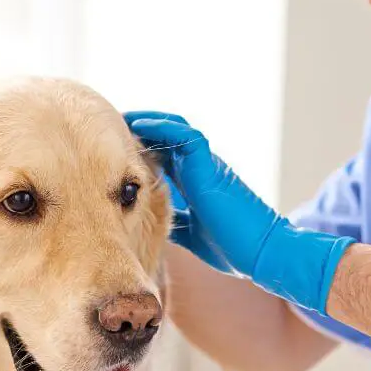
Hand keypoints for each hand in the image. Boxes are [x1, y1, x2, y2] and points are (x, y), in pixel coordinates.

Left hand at [124, 111, 232, 273]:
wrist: (258, 251)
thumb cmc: (231, 247)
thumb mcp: (193, 234)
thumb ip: (176, 222)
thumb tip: (152, 223)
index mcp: (196, 184)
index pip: (165, 159)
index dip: (142, 151)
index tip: (117, 150)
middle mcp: (201, 169)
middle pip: (167, 139)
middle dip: (140, 130)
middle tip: (112, 128)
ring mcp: (206, 164)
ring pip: (175, 129)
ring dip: (148, 121)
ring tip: (122, 118)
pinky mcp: (209, 164)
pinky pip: (185, 135)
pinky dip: (162, 126)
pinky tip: (140, 124)